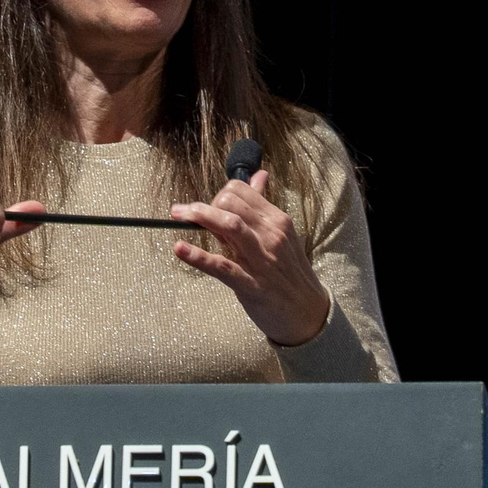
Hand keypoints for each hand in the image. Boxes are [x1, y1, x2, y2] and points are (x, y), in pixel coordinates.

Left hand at [170, 171, 329, 346]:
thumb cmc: (290, 272)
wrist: (309, 312)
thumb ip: (263, 208)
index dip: (218, 194)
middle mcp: (270, 234)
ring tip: (178, 214)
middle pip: (231, 202)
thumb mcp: (281, 235)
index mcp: (276, 220)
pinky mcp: (250, 285)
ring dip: (200, 215)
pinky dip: (197, 256)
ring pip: (229, 225)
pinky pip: (221, 266)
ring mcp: (261, 259)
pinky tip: (179, 248)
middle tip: (187, 214)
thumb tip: (258, 175)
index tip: (208, 207)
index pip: (241, 190)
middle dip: (204, 204)